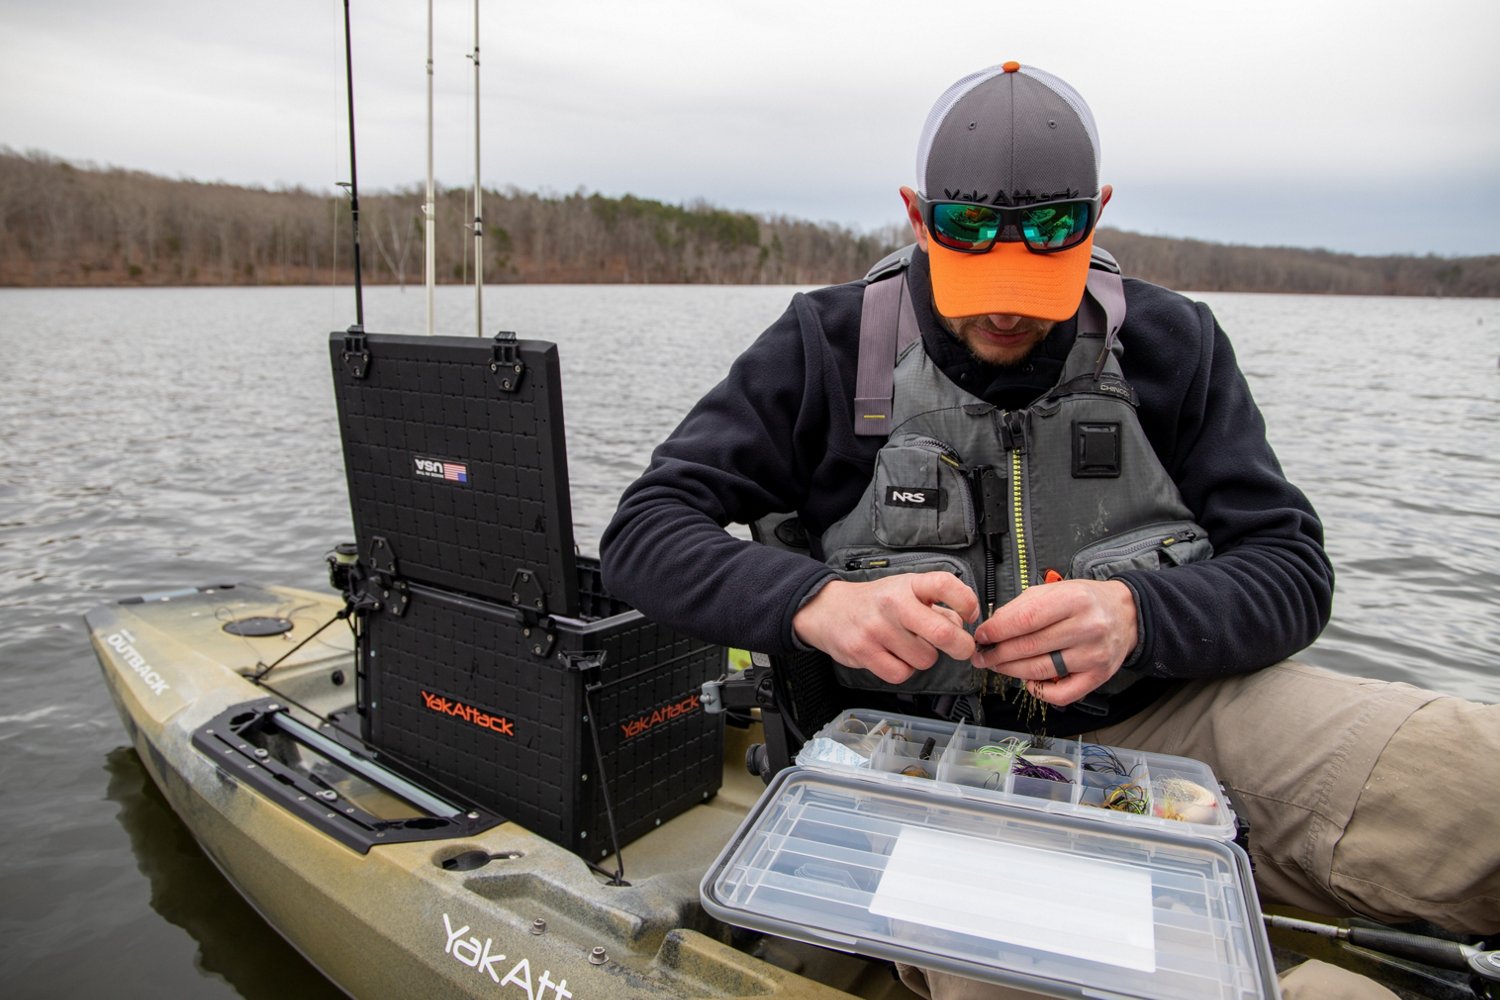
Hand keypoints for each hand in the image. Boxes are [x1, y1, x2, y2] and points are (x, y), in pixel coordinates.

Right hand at [793, 573, 979, 683]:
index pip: (946, 585)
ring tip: (908, 646)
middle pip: (943, 632)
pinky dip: (904, 670)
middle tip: (960, 648)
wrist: (828, 610)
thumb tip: (962, 626)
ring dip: (924, 658)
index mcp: (907, 584)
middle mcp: (893, 603)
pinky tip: (894, 657)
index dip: (967, 603)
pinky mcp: (863, 651)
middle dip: (961, 647)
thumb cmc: (876, 603)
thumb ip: (935, 606)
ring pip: (925, 659)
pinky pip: (902, 674)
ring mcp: (877, 628)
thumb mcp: (905, 591)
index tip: (970, 615)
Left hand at [970, 579, 1136, 707]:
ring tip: (998, 665)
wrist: (1125, 615)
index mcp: (1074, 599)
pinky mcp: (1098, 676)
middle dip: (998, 653)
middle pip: (1029, 647)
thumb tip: (993, 627)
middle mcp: (1087, 627)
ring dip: (1011, 671)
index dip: (997, 630)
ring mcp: (1093, 655)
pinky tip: (1029, 681)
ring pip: (1040, 670)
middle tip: (983, 656)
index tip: (982, 636)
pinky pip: (1061, 693)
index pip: (1025, 619)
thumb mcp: (1055, 590)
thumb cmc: (1086, 601)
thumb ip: (1023, 606)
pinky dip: (1039, 691)